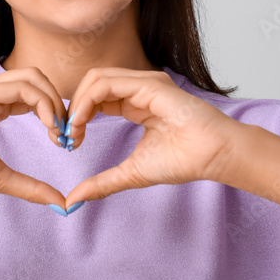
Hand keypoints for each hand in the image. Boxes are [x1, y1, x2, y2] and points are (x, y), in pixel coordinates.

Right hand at [0, 67, 69, 206]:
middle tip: (65, 133)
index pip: (31, 93)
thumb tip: (59, 201)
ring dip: (54, 101)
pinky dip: (43, 103)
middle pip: (36, 78)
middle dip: (58, 102)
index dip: (52, 112)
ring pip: (33, 77)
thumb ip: (29, 186)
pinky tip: (48, 125)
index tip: (62, 139)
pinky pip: (22, 88)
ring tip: (58, 130)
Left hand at [62, 67, 241, 206]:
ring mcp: (144, 83)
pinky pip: (107, 83)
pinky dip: (87, 101)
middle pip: (91, 84)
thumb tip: (73, 200)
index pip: (95, 98)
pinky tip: (82, 122)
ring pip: (96, 79)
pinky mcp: (148, 84)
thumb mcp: (131, 173)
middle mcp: (138, 88)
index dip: (77, 116)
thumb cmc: (183, 161)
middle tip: (65, 135)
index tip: (69, 141)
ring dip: (77, 104)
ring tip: (73, 130)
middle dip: (73, 107)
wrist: (214, 156)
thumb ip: (102, 182)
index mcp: (135, 103)